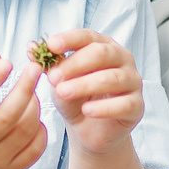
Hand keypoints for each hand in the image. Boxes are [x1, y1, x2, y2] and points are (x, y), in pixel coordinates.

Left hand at [38, 30, 142, 155]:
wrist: (88, 131)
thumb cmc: (74, 99)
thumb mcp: (58, 81)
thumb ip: (48, 65)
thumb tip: (30, 48)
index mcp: (103, 46)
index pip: (88, 36)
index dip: (69, 40)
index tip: (50, 46)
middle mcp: (122, 59)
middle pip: (102, 54)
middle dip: (75, 64)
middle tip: (53, 77)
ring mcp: (133, 82)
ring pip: (112, 78)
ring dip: (85, 84)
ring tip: (62, 93)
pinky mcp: (137, 106)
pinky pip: (124, 104)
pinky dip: (104, 107)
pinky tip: (86, 110)